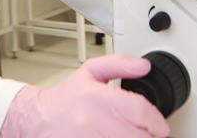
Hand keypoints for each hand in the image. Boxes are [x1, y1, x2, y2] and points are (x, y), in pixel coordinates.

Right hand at [0, 54, 169, 136]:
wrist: (36, 121)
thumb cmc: (64, 100)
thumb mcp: (90, 73)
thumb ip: (119, 65)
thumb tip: (143, 66)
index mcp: (96, 97)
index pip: (140, 112)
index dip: (157, 122)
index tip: (161, 126)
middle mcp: (92, 122)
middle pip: (139, 136)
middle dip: (147, 135)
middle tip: (145, 132)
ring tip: (127, 135)